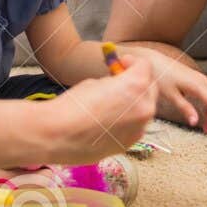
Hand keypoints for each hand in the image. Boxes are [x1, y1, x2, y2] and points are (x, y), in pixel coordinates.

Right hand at [41, 58, 157, 161]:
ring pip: (143, 111)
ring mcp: (138, 129)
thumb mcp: (94, 83)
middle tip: (120, 81)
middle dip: (137, 83)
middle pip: (150, 89)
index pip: (145, 67)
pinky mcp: (128, 144)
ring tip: (112, 102)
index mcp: (136, 86)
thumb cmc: (72, 106)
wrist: (57, 134)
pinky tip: (107, 121)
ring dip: (133, 103)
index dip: (132, 62)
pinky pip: (133, 128)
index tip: (121, 63)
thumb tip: (118, 84)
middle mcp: (144, 108)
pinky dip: (126, 121)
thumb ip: (113, 82)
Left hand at [121, 49, 206, 136]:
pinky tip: (202, 117)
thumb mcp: (171, 95)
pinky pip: (206, 95)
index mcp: (197, 84)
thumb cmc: (160, 76)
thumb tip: (194, 122)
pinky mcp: (195, 80)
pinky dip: (206, 107)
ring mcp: (200, 79)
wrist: (152, 61)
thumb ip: (185, 108)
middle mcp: (202, 80)